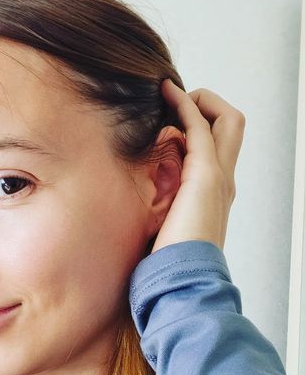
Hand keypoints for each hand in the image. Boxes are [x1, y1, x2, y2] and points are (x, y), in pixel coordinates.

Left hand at [151, 79, 244, 253]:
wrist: (184, 281)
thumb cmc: (172, 263)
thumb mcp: (168, 231)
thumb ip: (164, 211)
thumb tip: (142, 208)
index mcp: (215, 194)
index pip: (219, 147)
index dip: (201, 125)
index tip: (172, 117)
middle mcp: (223, 181)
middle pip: (233, 126)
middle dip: (209, 106)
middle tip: (178, 102)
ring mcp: (219, 177)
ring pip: (227, 120)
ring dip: (199, 100)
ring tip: (170, 93)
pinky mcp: (206, 175)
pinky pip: (201, 127)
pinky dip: (186, 105)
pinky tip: (167, 94)